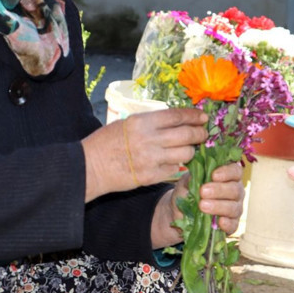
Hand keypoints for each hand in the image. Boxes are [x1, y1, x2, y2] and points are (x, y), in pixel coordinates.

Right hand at [81, 109, 207, 201]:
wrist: (90, 166)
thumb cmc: (107, 141)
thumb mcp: (128, 123)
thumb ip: (151, 122)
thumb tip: (175, 120)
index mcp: (143, 122)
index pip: (177, 116)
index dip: (194, 116)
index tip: (203, 117)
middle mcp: (150, 139)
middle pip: (186, 134)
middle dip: (199, 133)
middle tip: (203, 134)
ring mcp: (152, 159)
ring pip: (185, 154)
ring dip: (191, 151)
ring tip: (188, 149)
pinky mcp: (151, 176)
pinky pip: (174, 169)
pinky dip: (177, 165)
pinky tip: (174, 161)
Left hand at [151, 162, 244, 248]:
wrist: (179, 213)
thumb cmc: (188, 192)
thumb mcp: (186, 182)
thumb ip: (192, 178)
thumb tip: (195, 176)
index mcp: (227, 177)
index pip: (235, 171)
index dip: (227, 172)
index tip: (213, 175)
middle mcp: (235, 192)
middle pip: (235, 189)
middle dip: (219, 190)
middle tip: (203, 191)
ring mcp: (235, 209)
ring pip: (234, 207)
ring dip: (218, 206)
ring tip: (202, 206)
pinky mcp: (232, 225)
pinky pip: (233, 225)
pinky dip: (227, 223)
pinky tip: (219, 222)